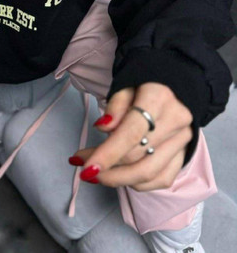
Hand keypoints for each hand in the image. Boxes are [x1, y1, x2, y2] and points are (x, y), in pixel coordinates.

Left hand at [69, 82, 193, 190]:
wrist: (173, 85)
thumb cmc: (143, 84)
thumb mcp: (124, 85)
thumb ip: (115, 106)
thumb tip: (103, 127)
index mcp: (158, 98)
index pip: (131, 133)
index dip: (108, 154)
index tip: (87, 168)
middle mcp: (176, 121)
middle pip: (137, 157)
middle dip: (105, 167)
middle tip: (82, 164)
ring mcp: (183, 139)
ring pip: (149, 173)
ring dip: (118, 179)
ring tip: (96, 173)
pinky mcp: (185, 153)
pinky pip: (162, 179)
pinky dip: (137, 183)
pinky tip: (119, 175)